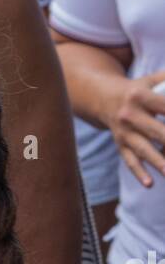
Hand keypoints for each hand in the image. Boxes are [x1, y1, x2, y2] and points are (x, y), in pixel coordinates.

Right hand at [101, 71, 164, 187]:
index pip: (164, 106)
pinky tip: (150, 184)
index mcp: (139, 96)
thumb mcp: (152, 80)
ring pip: (144, 150)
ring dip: (158, 162)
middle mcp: (129, 115)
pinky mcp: (120, 146)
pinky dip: (139, 173)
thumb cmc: (139, 90)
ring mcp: (124, 133)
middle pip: (156, 132)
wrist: (104, 100)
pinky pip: (130, 161)